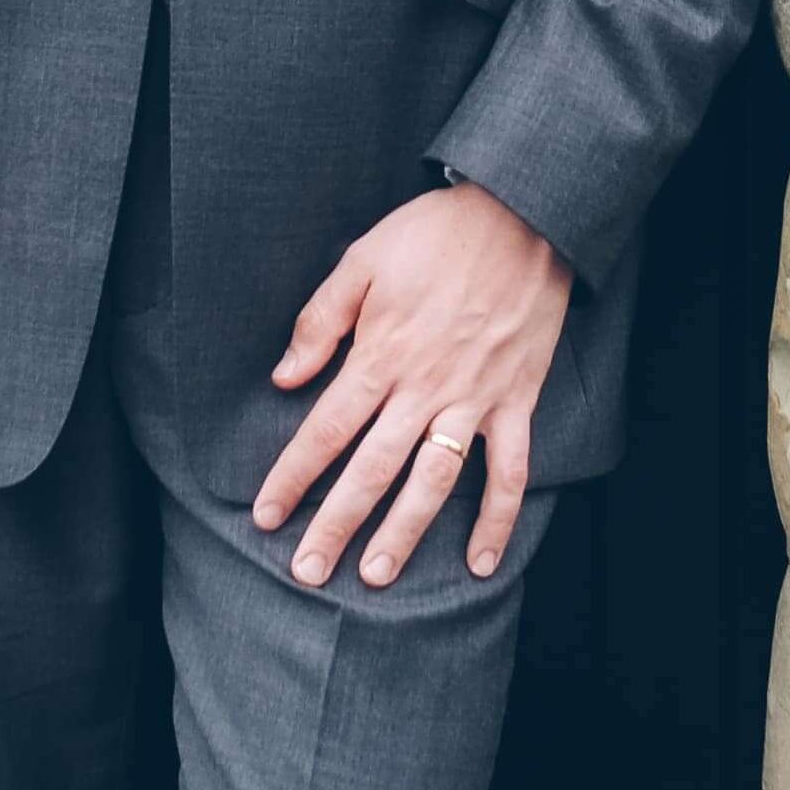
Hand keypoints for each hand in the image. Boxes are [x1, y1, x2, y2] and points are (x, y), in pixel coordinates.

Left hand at [256, 182, 570, 591]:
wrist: (522, 214)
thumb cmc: (435, 233)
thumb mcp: (363, 260)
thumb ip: (320, 321)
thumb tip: (284, 377)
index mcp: (381, 355)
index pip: (326, 429)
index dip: (293, 476)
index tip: (266, 515)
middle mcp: (425, 388)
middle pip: (372, 469)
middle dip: (336, 524)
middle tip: (309, 572)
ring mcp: (474, 400)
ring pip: (433, 481)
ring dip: (404, 533)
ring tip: (375, 575)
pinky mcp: (516, 401)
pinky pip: (509, 470)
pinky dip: (497, 518)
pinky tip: (481, 560)